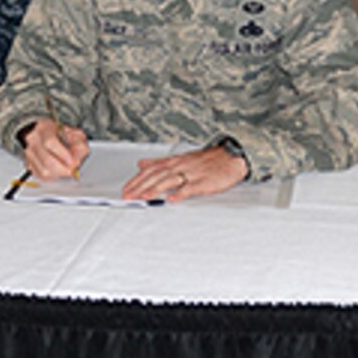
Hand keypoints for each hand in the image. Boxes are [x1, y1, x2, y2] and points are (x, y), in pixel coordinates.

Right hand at [21, 119, 91, 179]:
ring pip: (43, 171)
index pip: (50, 142)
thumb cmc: (62, 135)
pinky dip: (53, 176)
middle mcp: (34, 140)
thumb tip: (76, 159)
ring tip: (66, 169)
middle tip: (73, 169)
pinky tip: (59, 171)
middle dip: (63, 168)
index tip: (73, 162)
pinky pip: (41, 176)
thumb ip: (79, 145)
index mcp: (45, 128)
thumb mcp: (76, 134)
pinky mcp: (29, 164)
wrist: (48, 135)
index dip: (63, 154)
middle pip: (46, 160)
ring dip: (59, 173)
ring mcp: (29, 153)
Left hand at [122, 147, 248, 201]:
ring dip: (155, 189)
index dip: (136, 180)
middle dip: (140, 186)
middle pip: (156, 176)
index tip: (126, 190)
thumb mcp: (180, 158)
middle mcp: (180, 166)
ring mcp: (191, 174)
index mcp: (173, 162)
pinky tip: (172, 200)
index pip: (150, 170)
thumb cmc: (207, 160)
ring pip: (170, 180)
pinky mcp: (204, 183)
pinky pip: (191, 188)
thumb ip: (159, 162)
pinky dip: (181, 193)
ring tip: (144, 197)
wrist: (231, 157)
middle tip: (129, 196)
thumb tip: (141, 164)